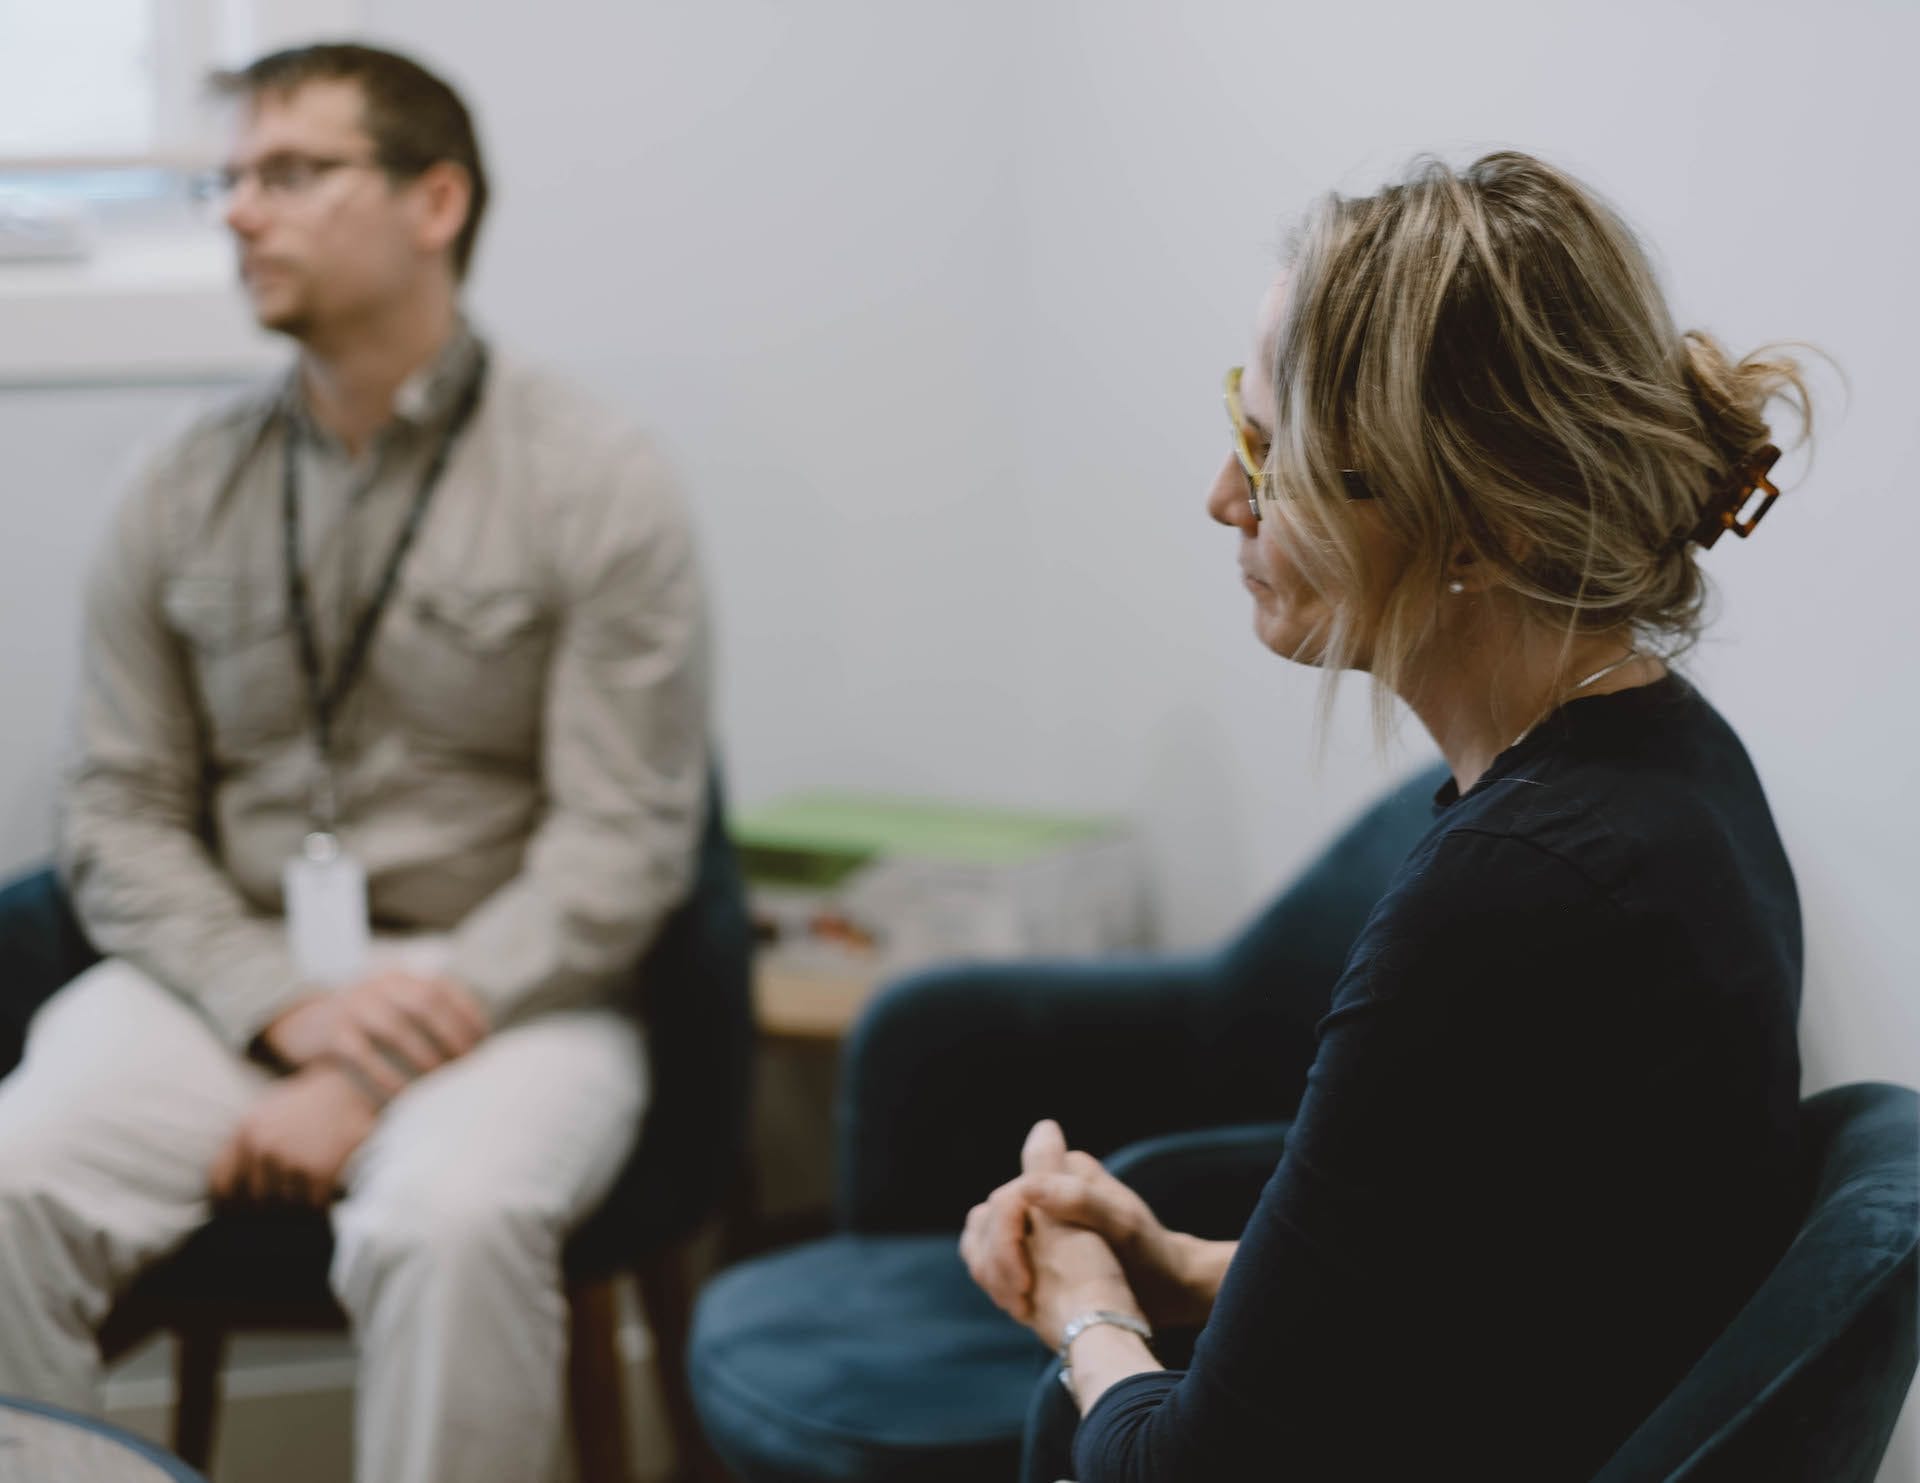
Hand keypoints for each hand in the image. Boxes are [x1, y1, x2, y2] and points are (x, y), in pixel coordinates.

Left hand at [209, 1062, 380, 1206]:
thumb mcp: (269, 1113)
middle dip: (268, 1207)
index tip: (242, 1212)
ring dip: (297, 1209)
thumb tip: (227, 1193)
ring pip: (283, 1207)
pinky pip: (312, 1206)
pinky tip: (327, 1197)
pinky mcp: (319, 1171)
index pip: (222, 1185)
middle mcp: (263, 1147)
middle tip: (285, 1207)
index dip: (229, 1204)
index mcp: (247, 1132)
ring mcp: (290, 1160)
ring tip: (308, 1201)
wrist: (358, 1084)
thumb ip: (246, 1145)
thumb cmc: (312, 1102)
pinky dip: (320, 1207)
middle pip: (254, 1201)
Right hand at [261, 971, 489, 1097]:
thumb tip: (480, 1048)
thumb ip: (429, 1019)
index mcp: (402, 978)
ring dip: (423, 1057)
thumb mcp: (396, 1010)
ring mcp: (354, 1004)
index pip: (445, 989)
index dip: (468, 1016)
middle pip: (425, 1002)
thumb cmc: (368, 1026)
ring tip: (440, 1085)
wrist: (306, 1025)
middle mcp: (380, 984)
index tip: (484, 1045)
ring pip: (396, 1028)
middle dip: (452, 1035)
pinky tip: (401, 1098)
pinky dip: (384, 1076)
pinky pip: (362, 1054)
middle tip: (467, 1067)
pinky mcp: (333, 1031)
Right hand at [963, 1120, 1141, 1349]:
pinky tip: (1019, 1307)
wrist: (1164, 1290)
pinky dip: (996, 1280)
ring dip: (992, 1273)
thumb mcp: (1119, 1224)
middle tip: (1020, 1301)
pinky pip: (991, 1256)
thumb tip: (1027, 1186)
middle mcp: (1046, 1188)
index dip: (1006, 1237)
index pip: (1009, 1197)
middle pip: (990, 1217)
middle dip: (998, 1261)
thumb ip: (1077, 1199)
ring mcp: (1036, 1217)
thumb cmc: (1149, 1254)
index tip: (1025, 1281)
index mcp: (1066, 1170)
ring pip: (983, 1236)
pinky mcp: (1033, 1244)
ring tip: (1019, 1307)